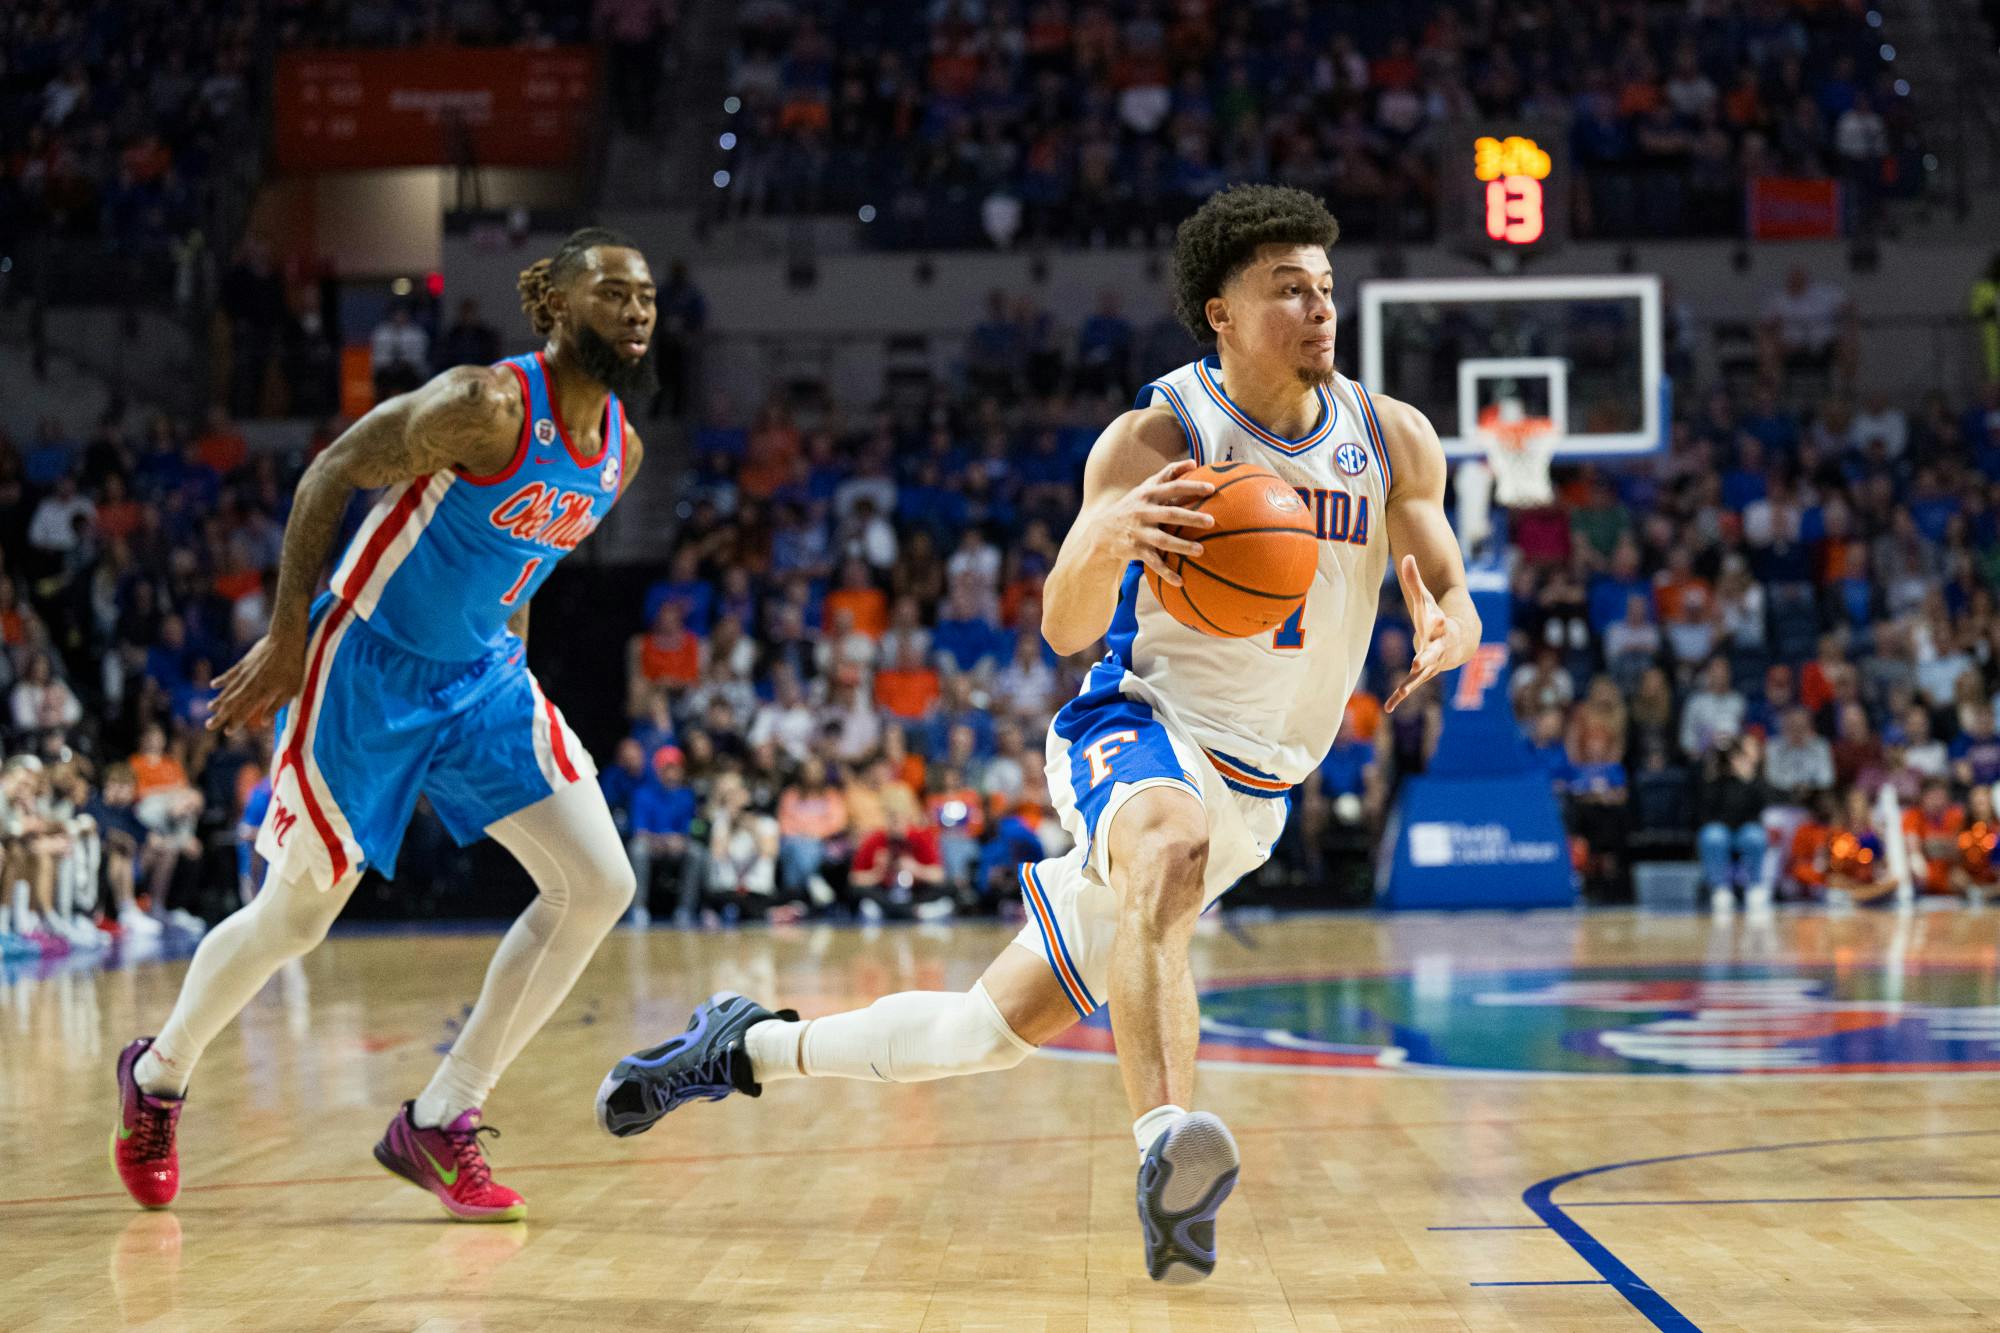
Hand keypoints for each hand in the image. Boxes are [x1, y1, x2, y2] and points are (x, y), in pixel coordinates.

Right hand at [209, 624, 307, 734]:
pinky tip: (213, 685)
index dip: (235, 722)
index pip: (244, 712)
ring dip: (218, 701)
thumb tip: (264, 723)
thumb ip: (275, 706)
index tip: (227, 732)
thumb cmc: (293, 667)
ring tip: (209, 709)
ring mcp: (244, 673)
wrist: (285, 640)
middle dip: (220, 716)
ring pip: (227, 690)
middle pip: (231, 704)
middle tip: (208, 726)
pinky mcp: (244, 663)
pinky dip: (221, 680)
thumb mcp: (290, 690)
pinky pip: (229, 674)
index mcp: (261, 693)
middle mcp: (248, 685)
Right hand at [1093, 459, 1215, 587]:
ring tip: (1201, 551)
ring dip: (1182, 545)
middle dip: (1191, 517)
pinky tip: (1181, 581)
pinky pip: (1153, 563)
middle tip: (1211, 521)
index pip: (1173, 487)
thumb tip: (1193, 462)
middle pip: (1170, 513)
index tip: (1211, 488)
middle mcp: (1143, 511)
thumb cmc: (1133, 505)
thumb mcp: (1145, 487)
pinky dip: (1166, 572)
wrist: (1102, 531)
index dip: (1191, 487)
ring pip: (1162, 539)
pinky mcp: (1136, 550)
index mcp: (1148, 494)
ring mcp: (1139, 532)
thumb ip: (1168, 474)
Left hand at [1385, 555, 1474, 713]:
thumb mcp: (1425, 601)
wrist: (1457, 642)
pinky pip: (1411, 686)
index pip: (1438, 621)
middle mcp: (1438, 647)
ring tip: (1405, 689)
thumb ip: (1415, 581)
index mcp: (1439, 627)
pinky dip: (1400, 695)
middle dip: (1427, 656)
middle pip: (1433, 652)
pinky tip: (1388, 707)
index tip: (1437, 617)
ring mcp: (1431, 663)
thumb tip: (1407, 555)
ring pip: (1423, 673)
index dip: (1436, 619)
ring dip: (1413, 680)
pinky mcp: (1422, 674)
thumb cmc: (1436, 619)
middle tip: (1418, 662)